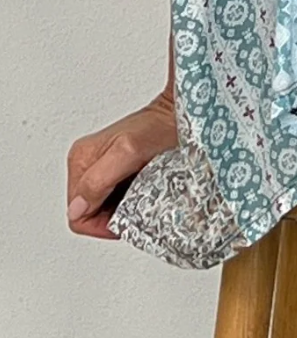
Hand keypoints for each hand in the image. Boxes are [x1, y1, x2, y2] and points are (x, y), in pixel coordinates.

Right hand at [66, 91, 177, 239]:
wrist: (180, 113)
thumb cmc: (160, 125)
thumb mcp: (129, 152)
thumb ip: (99, 180)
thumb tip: (78, 209)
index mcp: (81, 159)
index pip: (76, 214)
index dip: (100, 225)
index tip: (125, 218)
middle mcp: (86, 163)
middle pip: (87, 213)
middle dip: (110, 218)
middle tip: (136, 208)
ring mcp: (101, 167)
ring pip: (101, 209)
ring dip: (120, 211)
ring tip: (142, 198)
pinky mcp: (116, 169)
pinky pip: (114, 199)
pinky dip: (128, 203)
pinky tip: (144, 193)